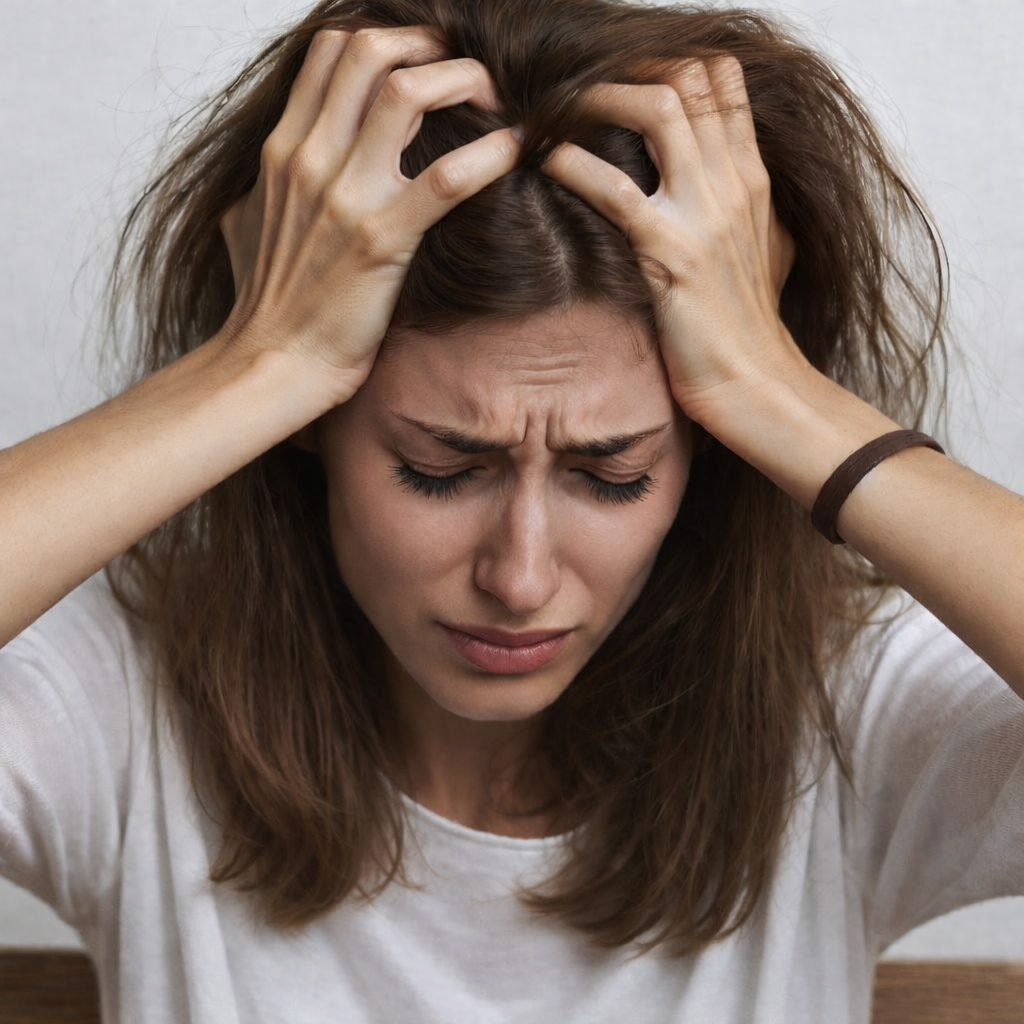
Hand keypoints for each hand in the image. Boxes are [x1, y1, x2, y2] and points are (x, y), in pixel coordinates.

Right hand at [218, 27, 521, 405]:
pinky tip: (517, 150)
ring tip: (494, 98)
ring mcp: (346, 196)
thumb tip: (265, 179)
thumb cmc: (267, 303)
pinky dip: (492, 154)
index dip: (386, 39)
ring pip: (408, 92)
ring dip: (462, 81)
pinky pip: (448, 177)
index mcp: (282, 150)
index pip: (330, 51)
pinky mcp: (384, 238)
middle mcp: (311, 158)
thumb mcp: (243, 225)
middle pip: (370, 51)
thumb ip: (261, 188)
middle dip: (428, 45)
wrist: (274, 362)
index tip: (423, 58)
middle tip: (466, 69)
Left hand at [539, 57, 804, 432]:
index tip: (622, 76)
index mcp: (752, 178)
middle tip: (580, 87)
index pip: (722, 79)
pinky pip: (615, 190)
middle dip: (628, 68)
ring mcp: (704, 213)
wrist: (757, 382)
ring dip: (599, 97)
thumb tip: (736, 185)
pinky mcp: (670, 253)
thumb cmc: (750, 325)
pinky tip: (549, 162)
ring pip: (658, 108)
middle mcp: (732, 182)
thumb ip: (751, 209)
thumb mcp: (768, 252)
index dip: (669, 61)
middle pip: (689, 76)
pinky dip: (574, 165)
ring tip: (560, 111)